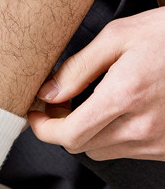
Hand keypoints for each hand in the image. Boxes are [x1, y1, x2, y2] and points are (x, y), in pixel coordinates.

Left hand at [28, 8, 164, 160]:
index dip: (42, 128)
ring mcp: (159, 141)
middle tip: (61, 102)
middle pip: (80, 146)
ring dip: (88, 132)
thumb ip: (77, 67)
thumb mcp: (120, 36)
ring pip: (102, 151)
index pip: (67, 135)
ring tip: (93, 103)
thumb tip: (47, 93)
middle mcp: (142, 127)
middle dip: (62, 127)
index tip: (35, 114)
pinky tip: (122, 110)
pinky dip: (115, 136)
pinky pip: (130, 151)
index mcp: (124, 97)